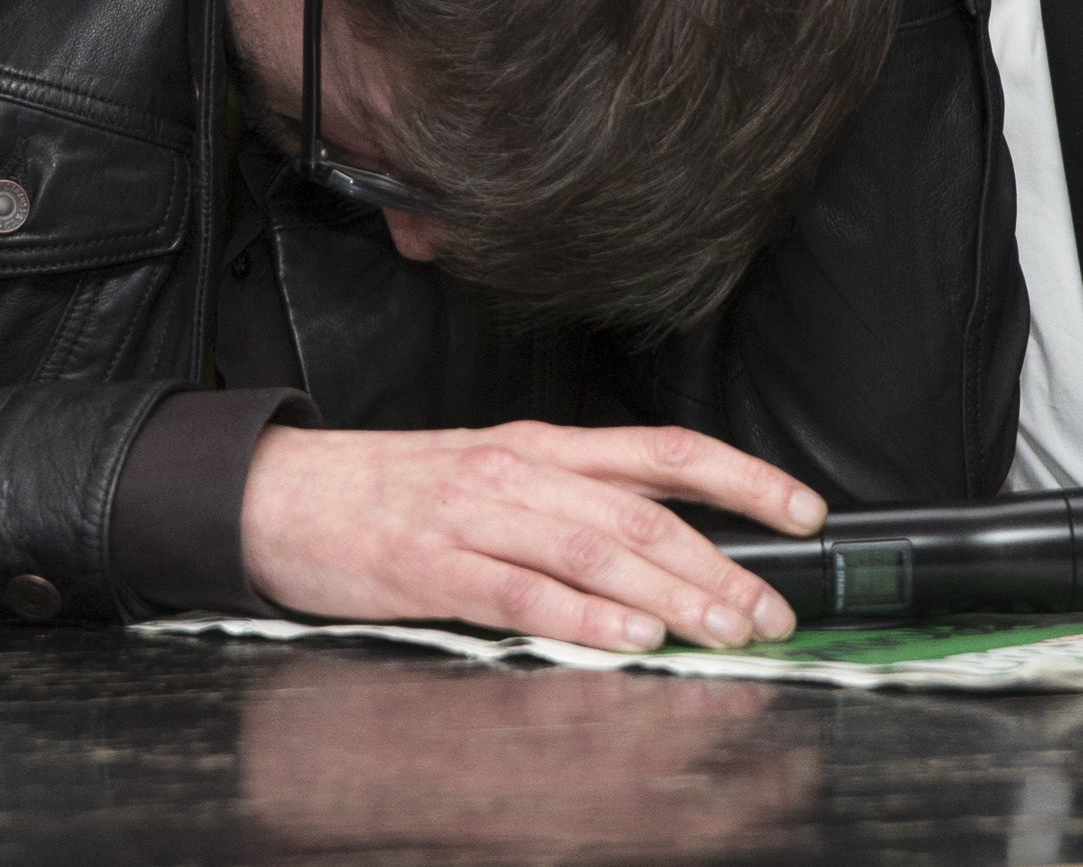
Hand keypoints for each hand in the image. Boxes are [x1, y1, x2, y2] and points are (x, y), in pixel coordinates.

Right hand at [240, 420, 823, 651]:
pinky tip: (630, 638)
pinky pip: (523, 594)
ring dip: (673, 592)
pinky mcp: (432, 568)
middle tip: (776, 607)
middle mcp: (516, 471)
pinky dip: (584, 618)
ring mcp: (474, 516)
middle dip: (723, 560)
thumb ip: (565, 503)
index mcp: (536, 446)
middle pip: (642, 509)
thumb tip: (662, 549)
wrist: (278, 493)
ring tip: (726, 629)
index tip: (804, 510)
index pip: (661, 450)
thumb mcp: (486, 475)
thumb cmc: (386, 494)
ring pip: (596, 549)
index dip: (741, 477)